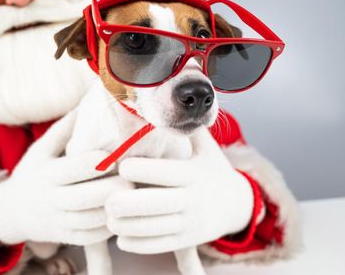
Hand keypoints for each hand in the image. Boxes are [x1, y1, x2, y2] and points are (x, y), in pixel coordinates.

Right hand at [0, 114, 132, 244]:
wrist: (10, 212)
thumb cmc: (32, 173)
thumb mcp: (41, 149)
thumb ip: (64, 129)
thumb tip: (87, 103)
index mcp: (47, 173)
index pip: (78, 166)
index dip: (102, 160)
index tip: (119, 152)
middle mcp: (51, 198)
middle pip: (87, 196)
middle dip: (114, 186)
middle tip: (133, 176)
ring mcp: (58, 221)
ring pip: (92, 219)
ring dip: (115, 207)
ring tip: (133, 194)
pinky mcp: (66, 237)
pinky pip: (91, 236)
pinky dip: (109, 227)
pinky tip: (121, 214)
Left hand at [106, 128, 253, 253]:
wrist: (238, 205)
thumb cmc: (213, 170)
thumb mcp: (207, 148)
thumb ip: (189, 129)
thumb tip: (174, 99)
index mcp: (194, 173)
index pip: (165, 172)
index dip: (141, 169)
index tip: (121, 165)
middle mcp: (193, 198)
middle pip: (156, 204)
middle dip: (128, 203)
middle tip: (106, 198)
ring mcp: (190, 222)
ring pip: (154, 228)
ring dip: (127, 225)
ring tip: (109, 217)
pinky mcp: (186, 240)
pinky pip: (159, 245)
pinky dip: (137, 243)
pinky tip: (120, 236)